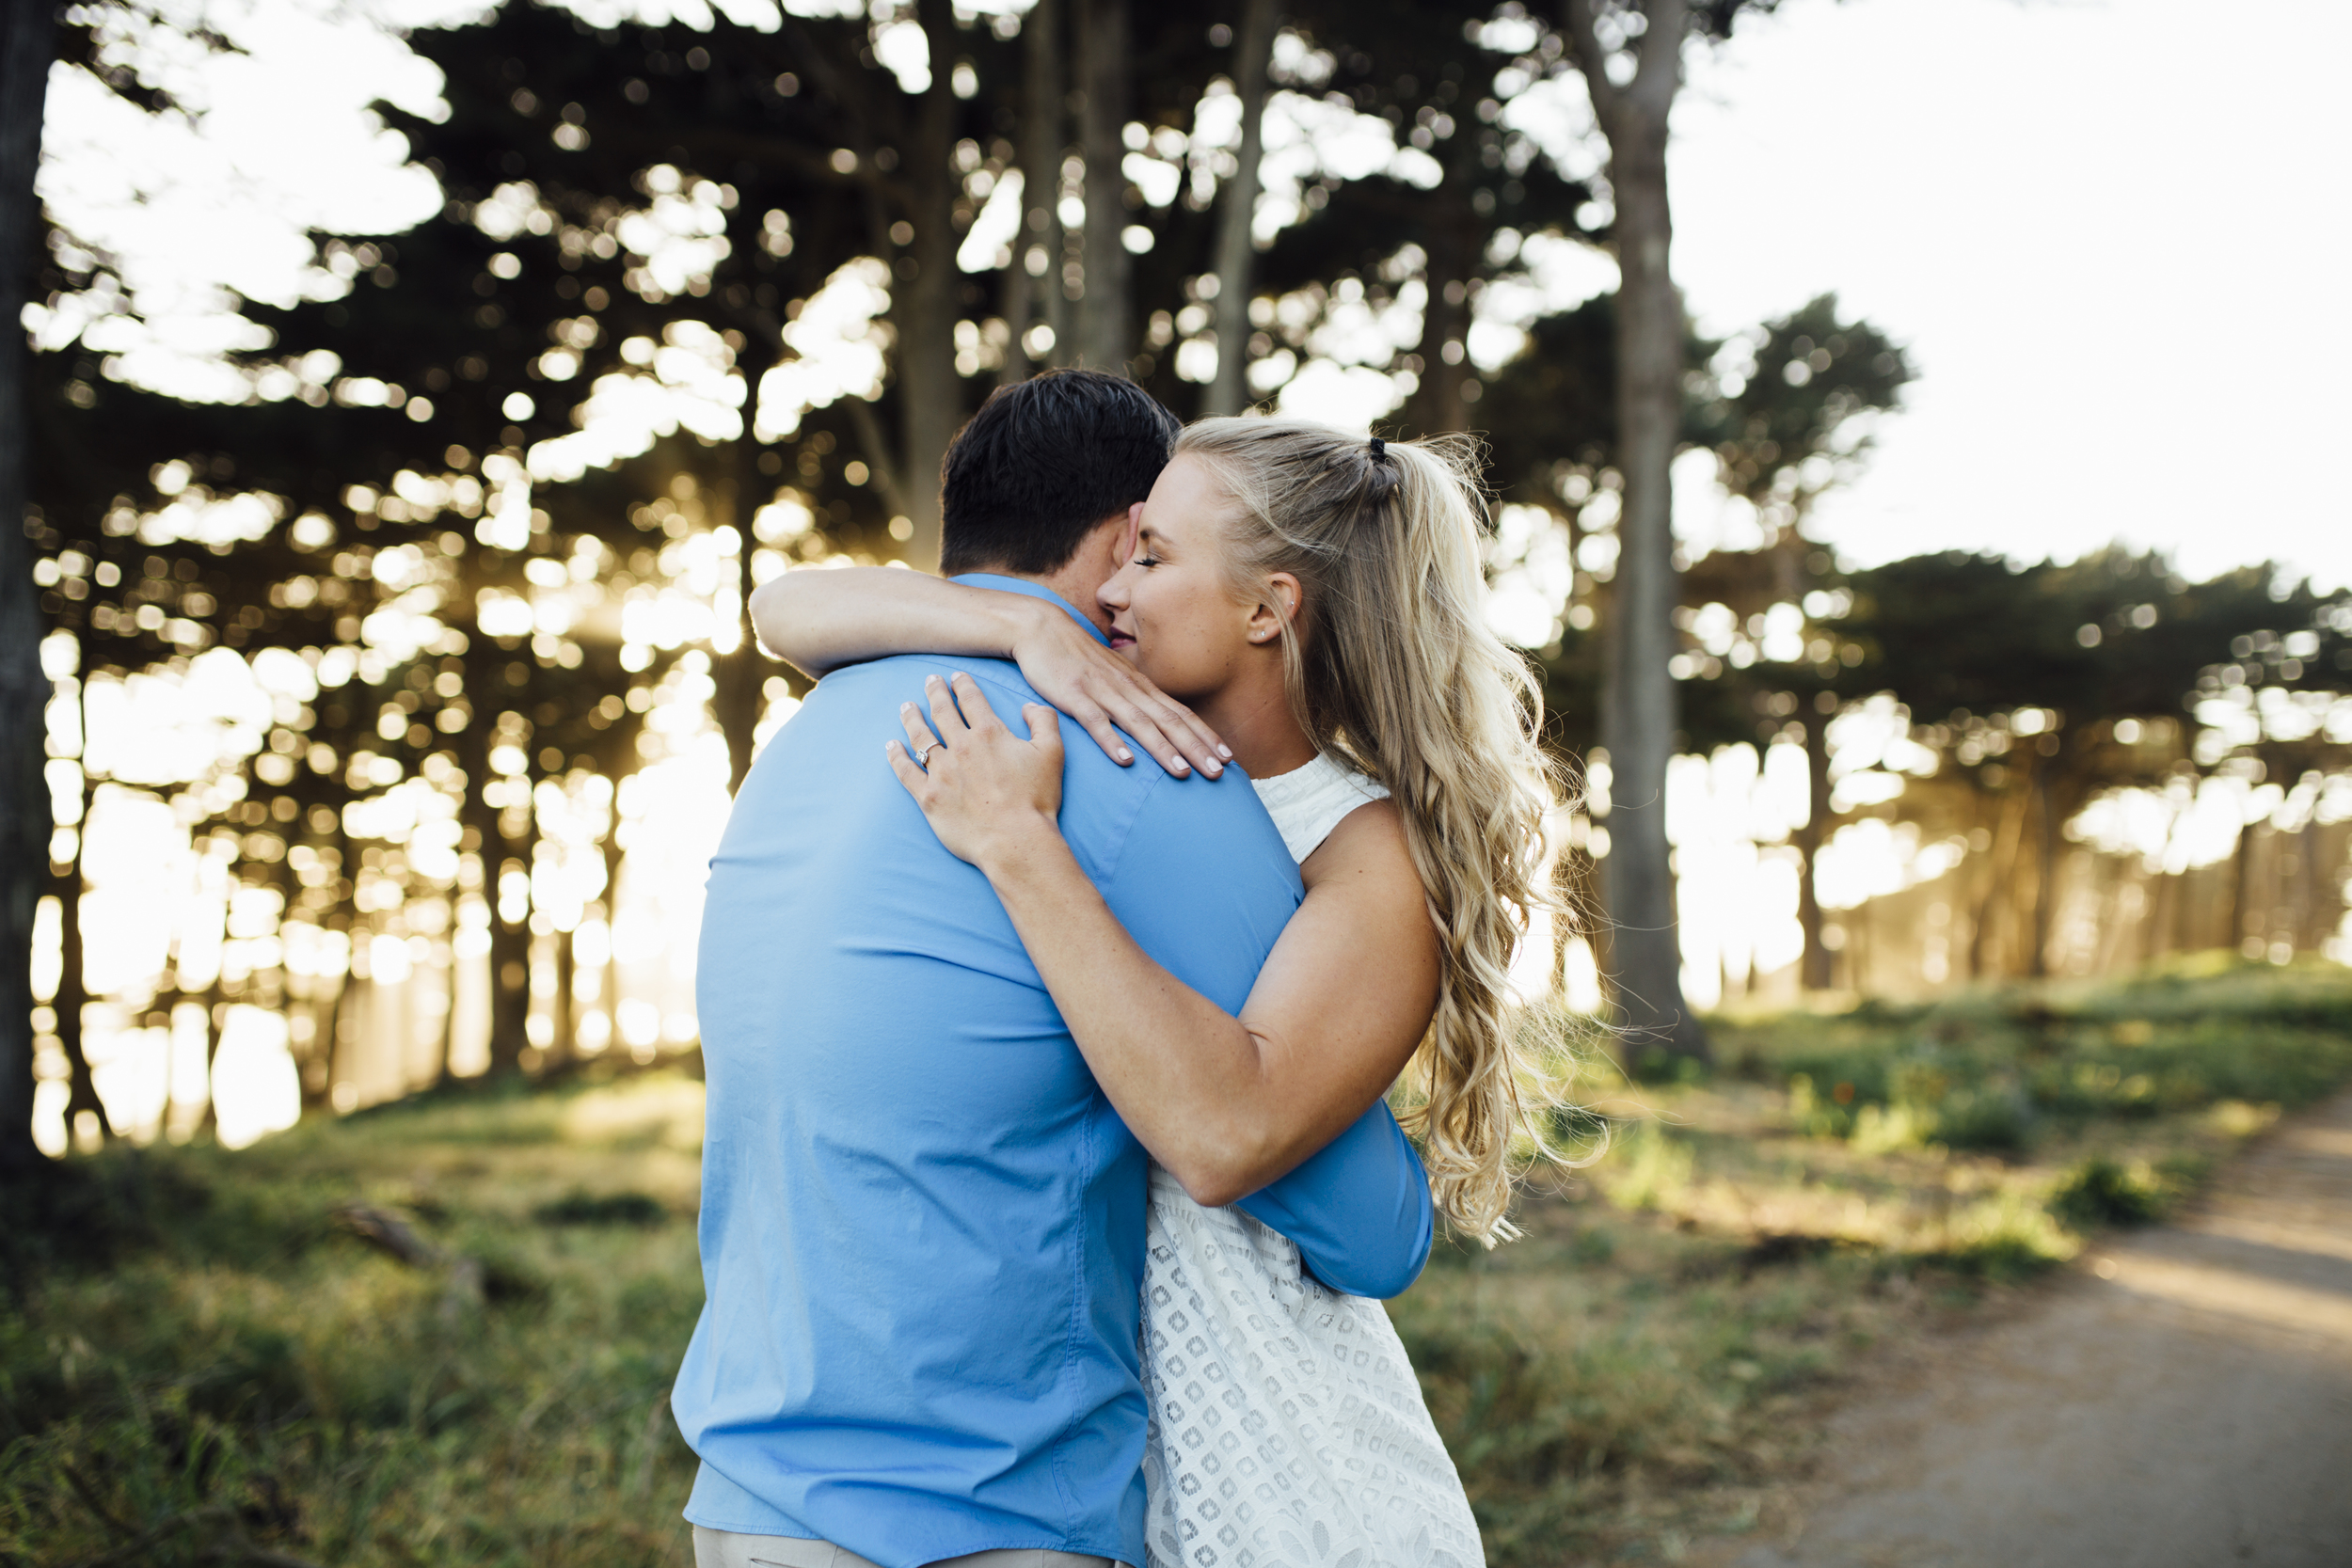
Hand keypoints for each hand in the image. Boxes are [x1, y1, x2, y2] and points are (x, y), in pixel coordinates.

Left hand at [886, 672, 1066, 870]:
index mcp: (990, 734)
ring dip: (911, 718)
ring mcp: (941, 772)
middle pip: (942, 712)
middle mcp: (961, 747)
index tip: (956, 677)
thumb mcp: (1053, 753)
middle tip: (929, 681)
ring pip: (920, 737)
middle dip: (935, 692)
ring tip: (906, 707)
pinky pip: (905, 771)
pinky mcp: (928, 796)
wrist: (1015, 840)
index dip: (963, 685)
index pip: (972, 700)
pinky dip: (896, 756)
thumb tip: (1029, 706)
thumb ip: (1044, 721)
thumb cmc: (1037, 799)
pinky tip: (891, 746)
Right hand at [1009, 599, 1229, 778]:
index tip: (1228, 757)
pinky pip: (1096, 721)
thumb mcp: (1114, 676)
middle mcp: (1128, 688)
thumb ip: (1134, 699)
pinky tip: (1126, 761)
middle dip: (1196, 747)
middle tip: (1219, 772)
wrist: (1042, 629)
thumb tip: (1156, 723)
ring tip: (1184, 773)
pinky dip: (1113, 741)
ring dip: (1163, 749)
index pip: (1180, 712)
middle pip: (1168, 721)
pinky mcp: (1074, 695)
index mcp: (1139, 685)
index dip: (1204, 735)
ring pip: (1139, 723)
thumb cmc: (1079, 658)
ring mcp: (1102, 691)